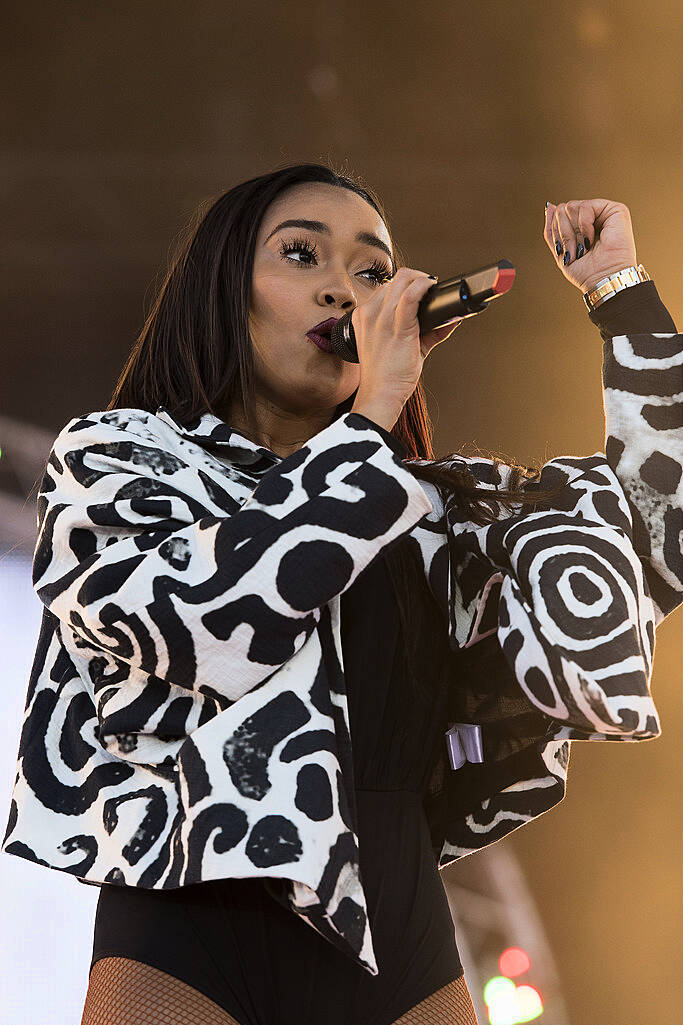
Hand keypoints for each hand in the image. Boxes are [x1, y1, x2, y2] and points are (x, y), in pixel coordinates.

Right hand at [350, 266, 462, 410]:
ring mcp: (381, 319)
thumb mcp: (401, 347)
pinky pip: (411, 296)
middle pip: (396, 279)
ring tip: (433, 291)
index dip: (407, 285)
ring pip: (404, 281)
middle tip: (431, 290)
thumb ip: (428, 331)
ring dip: (423, 281)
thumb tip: (452, 320)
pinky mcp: (396, 328)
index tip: (421, 292)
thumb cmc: (388, 375)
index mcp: (364, 316)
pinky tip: (432, 289)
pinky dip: (425, 287)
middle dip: (418, 279)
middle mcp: (370, 313)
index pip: (387, 287)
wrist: (380, 394)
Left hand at [543, 199, 637, 293]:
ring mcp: (604, 212)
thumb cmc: (587, 272)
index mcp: (581, 225)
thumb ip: (552, 229)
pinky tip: (591, 239)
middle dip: (564, 234)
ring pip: (571, 207)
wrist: (602, 280)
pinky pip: (585, 207)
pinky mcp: (615, 210)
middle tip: (576, 251)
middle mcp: (593, 217)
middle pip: (562, 209)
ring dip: (573, 233)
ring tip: (584, 247)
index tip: (565, 252)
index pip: (558, 215)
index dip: (556, 233)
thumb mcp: (560, 251)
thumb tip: (549, 206)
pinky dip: (584, 226)